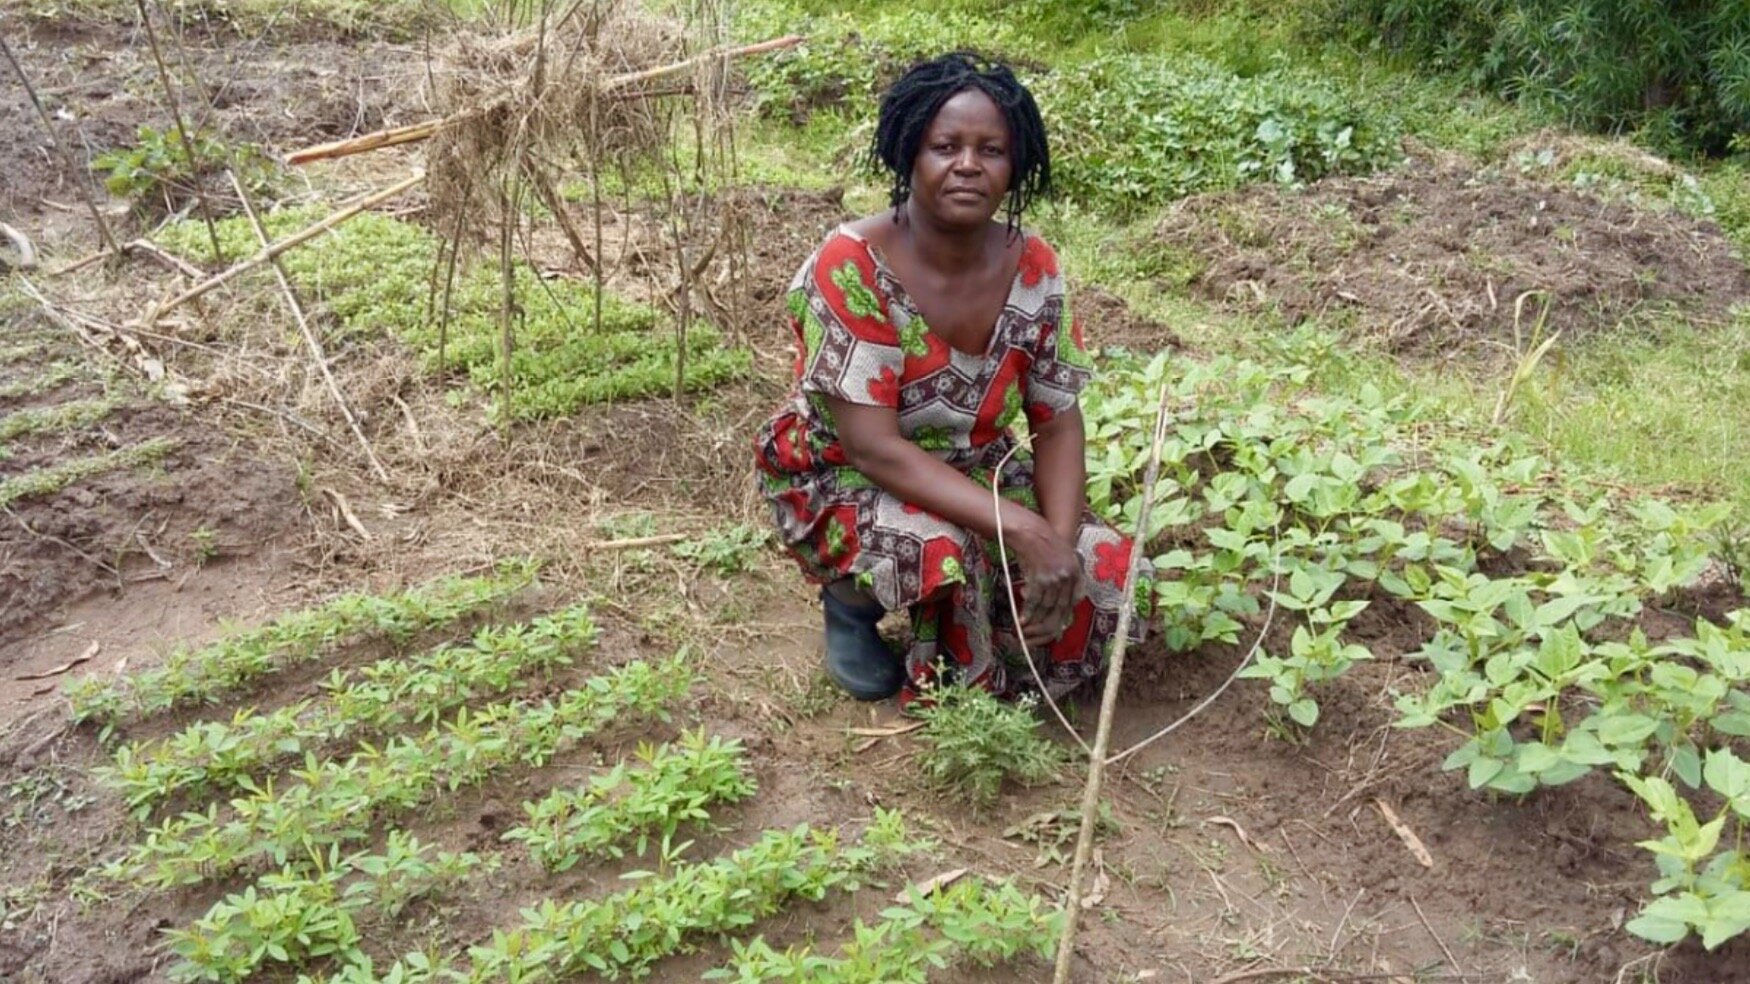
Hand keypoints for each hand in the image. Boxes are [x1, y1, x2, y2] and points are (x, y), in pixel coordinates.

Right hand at [1007, 512, 1081, 650]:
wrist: (1033, 532)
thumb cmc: (1045, 545)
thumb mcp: (1062, 559)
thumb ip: (1064, 579)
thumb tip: (1056, 601)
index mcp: (1076, 574)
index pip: (1072, 603)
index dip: (1062, 618)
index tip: (1053, 629)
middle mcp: (1068, 578)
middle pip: (1060, 609)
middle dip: (1047, 626)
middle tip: (1037, 637)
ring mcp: (1055, 579)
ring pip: (1046, 607)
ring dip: (1035, 622)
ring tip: (1026, 631)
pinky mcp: (1041, 578)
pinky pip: (1035, 601)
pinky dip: (1028, 613)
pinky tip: (1022, 621)